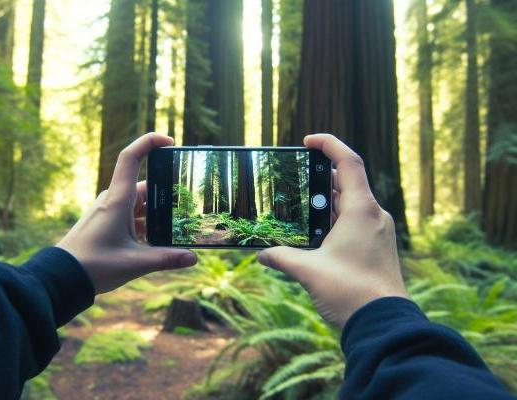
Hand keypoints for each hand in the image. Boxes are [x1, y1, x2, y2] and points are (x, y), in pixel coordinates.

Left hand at [57, 133, 196, 293]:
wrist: (62, 277)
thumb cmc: (93, 266)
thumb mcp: (134, 263)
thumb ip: (166, 259)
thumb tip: (193, 258)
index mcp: (118, 199)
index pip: (131, 158)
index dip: (149, 142)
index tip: (170, 142)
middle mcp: (113, 200)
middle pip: (146, 187)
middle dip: (167, 195)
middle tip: (189, 206)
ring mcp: (109, 211)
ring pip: (141, 204)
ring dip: (157, 214)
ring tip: (178, 228)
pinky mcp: (108, 222)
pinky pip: (133, 216)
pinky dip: (147, 224)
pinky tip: (159, 242)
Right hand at [258, 134, 406, 327]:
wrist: (384, 324)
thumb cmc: (351, 292)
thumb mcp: (309, 271)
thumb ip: (282, 257)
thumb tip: (262, 254)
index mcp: (361, 210)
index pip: (349, 163)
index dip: (329, 145)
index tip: (308, 141)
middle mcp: (373, 216)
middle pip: (347, 183)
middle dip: (320, 178)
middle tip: (295, 179)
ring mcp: (377, 232)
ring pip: (350, 205)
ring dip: (326, 203)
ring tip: (300, 207)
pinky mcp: (376, 248)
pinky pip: (354, 223)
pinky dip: (334, 221)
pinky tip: (314, 234)